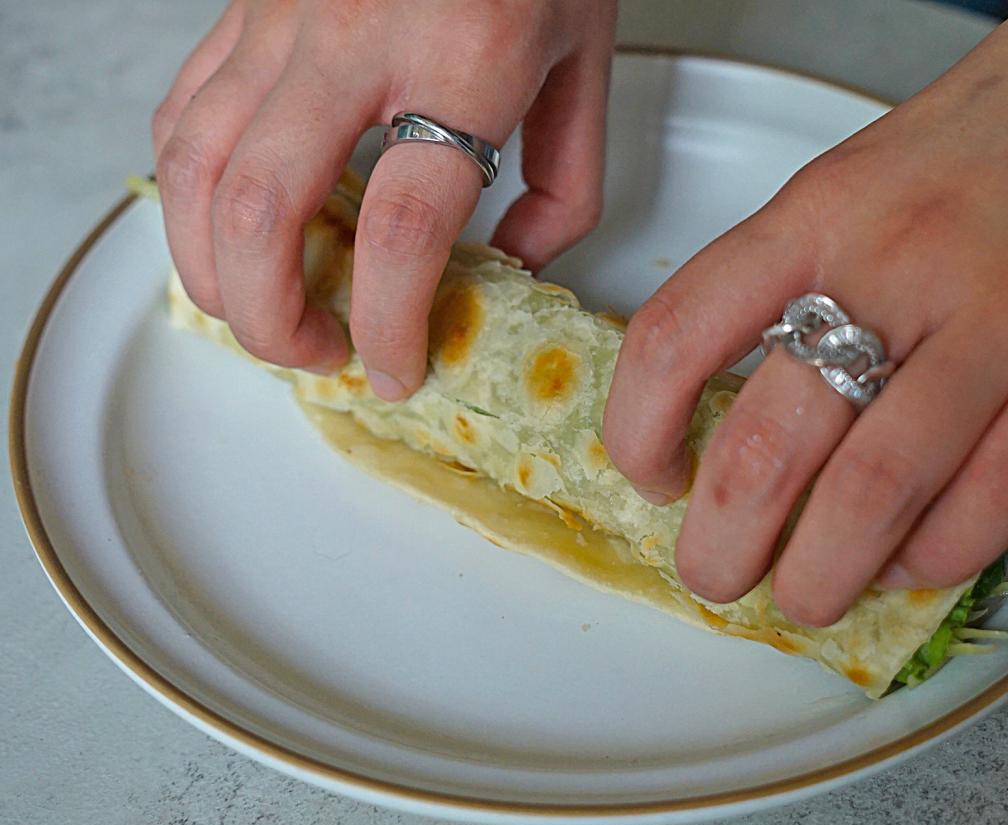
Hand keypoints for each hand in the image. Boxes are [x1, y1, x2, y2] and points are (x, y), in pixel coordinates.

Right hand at [152, 0, 615, 397]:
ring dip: (213, 268)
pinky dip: (191, 193)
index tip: (399, 368)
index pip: (405, 228)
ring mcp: (284, 18)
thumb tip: (509, 270)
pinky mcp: (244, 8)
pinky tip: (225, 231)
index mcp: (465, 55)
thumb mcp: (586, 61)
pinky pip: (184, 112)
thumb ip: (564, 183)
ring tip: (264, 314)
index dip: (391, 323)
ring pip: (197, 165)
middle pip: (264, 208)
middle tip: (318, 352)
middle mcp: (357, 36)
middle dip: (273, 315)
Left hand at [603, 0, 1007, 625]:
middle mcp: (901, 262)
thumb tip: (731, 411)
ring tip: (805, 596)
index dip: (639, 431)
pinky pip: (995, 499)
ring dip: (821, 576)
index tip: (651, 475)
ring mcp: (1007, 316)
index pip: (678, 336)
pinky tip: (912, 559)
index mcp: (823, 210)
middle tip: (716, 573)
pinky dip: (935, 556)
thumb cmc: (999, 138)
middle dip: (721, 543)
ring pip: (875, 493)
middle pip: (769, 446)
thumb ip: (793, 280)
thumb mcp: (861, 178)